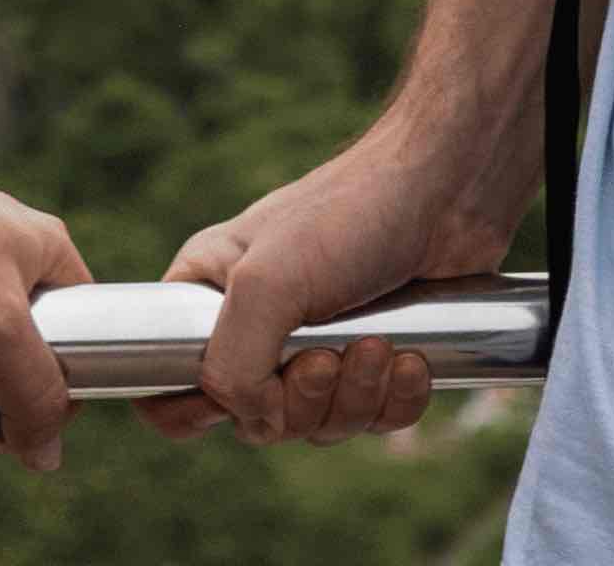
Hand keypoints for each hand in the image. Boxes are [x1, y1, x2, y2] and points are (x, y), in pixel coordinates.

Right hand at [150, 129, 507, 445]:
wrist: (448, 187)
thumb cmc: (349, 214)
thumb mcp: (267, 282)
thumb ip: (232, 364)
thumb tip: (252, 418)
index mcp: (209, 296)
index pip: (165, 386)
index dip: (197, 410)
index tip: (247, 391)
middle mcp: (258, 325)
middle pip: (256, 421)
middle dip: (302, 401)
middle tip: (328, 355)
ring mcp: (318, 344)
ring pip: (318, 424)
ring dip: (354, 397)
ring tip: (378, 344)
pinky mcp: (375, 358)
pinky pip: (374, 418)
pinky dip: (395, 400)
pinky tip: (410, 358)